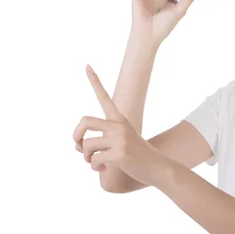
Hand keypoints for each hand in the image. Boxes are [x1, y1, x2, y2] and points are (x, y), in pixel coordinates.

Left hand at [73, 64, 169, 186]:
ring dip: (87, 158)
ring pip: (87, 145)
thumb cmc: (136, 157)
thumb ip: (98, 143)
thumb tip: (76, 147)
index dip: (94, 82)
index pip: (104, 97)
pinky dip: (95, 167)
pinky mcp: (119, 154)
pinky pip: (94, 160)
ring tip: (96, 163)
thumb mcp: (118, 144)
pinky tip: (104, 169)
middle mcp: (118, 125)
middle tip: (78, 146)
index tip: (87, 66)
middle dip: (76, 135)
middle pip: (85, 121)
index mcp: (119, 120)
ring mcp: (120, 139)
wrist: (158, 167)